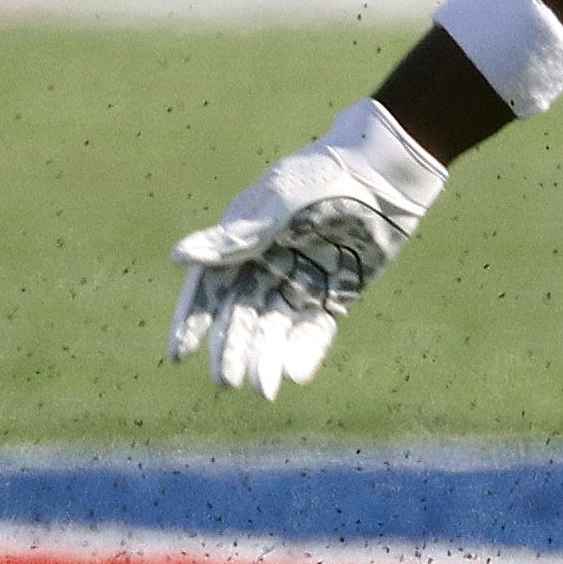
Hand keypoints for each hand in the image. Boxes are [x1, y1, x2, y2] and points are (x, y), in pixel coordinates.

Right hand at [166, 100, 447, 398]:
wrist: (385, 174)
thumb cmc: (324, 178)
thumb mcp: (276, 206)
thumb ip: (233, 239)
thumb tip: (177, 257)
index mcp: (244, 241)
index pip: (210, 287)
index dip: (193, 319)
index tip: (179, 353)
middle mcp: (267, 265)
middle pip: (241, 315)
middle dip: (231, 349)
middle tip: (225, 382)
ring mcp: (301, 281)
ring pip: (275, 328)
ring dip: (265, 358)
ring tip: (261, 389)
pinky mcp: (335, 293)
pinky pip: (315, 330)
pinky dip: (303, 351)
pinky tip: (294, 375)